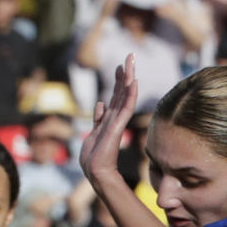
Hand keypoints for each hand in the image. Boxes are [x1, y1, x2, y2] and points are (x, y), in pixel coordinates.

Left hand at [80, 55, 136, 185]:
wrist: (95, 172)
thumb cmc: (93, 157)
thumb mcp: (92, 133)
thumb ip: (98, 119)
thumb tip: (100, 103)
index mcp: (109, 119)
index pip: (116, 96)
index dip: (118, 81)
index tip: (119, 66)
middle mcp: (115, 118)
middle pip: (122, 91)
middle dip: (126, 73)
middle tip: (130, 55)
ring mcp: (117, 121)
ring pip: (125, 95)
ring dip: (129, 78)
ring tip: (132, 61)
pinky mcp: (118, 127)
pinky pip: (126, 107)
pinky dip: (130, 95)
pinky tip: (133, 82)